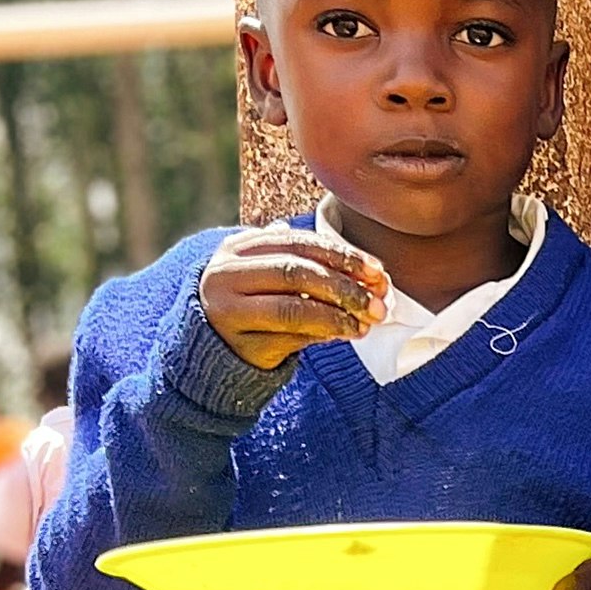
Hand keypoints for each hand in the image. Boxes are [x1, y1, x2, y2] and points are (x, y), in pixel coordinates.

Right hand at [197, 225, 389, 379]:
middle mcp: (226, 275)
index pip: (298, 243)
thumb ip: (311, 265)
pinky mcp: (239, 345)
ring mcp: (228, 312)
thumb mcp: (271, 273)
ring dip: (337, 316)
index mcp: (238, 248)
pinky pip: (289, 339)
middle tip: (379, 304)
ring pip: (292, 309)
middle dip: (344, 287)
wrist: (211, 343)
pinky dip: (321, 335)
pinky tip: (342, 334)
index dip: (342, 256)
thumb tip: (372, 273)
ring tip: (364, 324)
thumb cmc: (254, 301)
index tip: (377, 272)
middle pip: (295, 273)